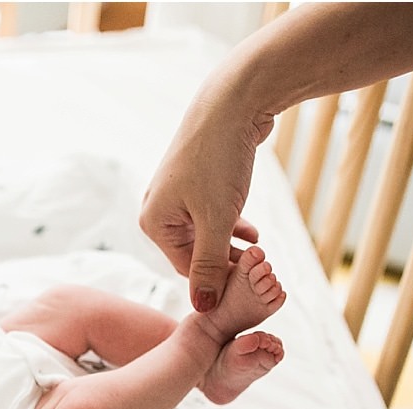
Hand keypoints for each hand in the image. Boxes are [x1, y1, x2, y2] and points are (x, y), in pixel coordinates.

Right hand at [139, 78, 264, 311]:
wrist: (235, 99)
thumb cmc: (220, 159)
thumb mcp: (217, 220)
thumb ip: (211, 265)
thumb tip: (204, 306)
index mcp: (153, 222)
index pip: (185, 267)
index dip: (218, 279)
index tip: (249, 286)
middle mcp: (158, 208)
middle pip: (194, 251)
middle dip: (225, 259)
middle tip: (257, 269)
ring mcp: (176, 191)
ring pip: (205, 231)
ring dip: (231, 242)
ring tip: (258, 250)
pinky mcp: (196, 176)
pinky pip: (211, 212)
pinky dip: (230, 222)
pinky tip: (252, 230)